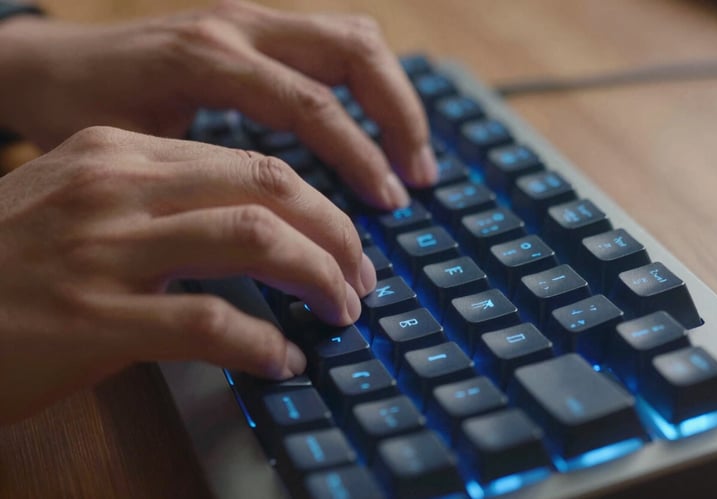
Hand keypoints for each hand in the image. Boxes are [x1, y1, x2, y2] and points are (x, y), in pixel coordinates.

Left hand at [0, 0, 436, 208]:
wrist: (47, 65)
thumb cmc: (81, 114)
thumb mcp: (132, 154)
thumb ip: (203, 182)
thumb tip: (272, 235)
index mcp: (208, 59)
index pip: (312, 105)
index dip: (360, 159)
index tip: (387, 206)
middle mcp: (238, 27)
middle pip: (354, 52)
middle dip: (399, 118)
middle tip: (419, 179)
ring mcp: (252, 20)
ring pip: (354, 38)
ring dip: (394, 98)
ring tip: (412, 157)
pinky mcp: (258, 28)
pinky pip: (333, 44)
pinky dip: (367, 87)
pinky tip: (375, 128)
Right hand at [0, 126, 376, 424]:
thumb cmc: (5, 265)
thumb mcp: (80, 205)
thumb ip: (162, 205)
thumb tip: (255, 232)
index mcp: (120, 153)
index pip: (254, 163)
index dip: (319, 204)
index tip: (346, 241)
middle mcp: (117, 186)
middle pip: (270, 190)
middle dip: (337, 235)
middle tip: (361, 277)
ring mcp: (103, 250)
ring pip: (254, 242)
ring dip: (318, 279)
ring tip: (341, 311)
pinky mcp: (91, 321)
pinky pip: (209, 324)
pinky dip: (263, 343)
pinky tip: (282, 360)